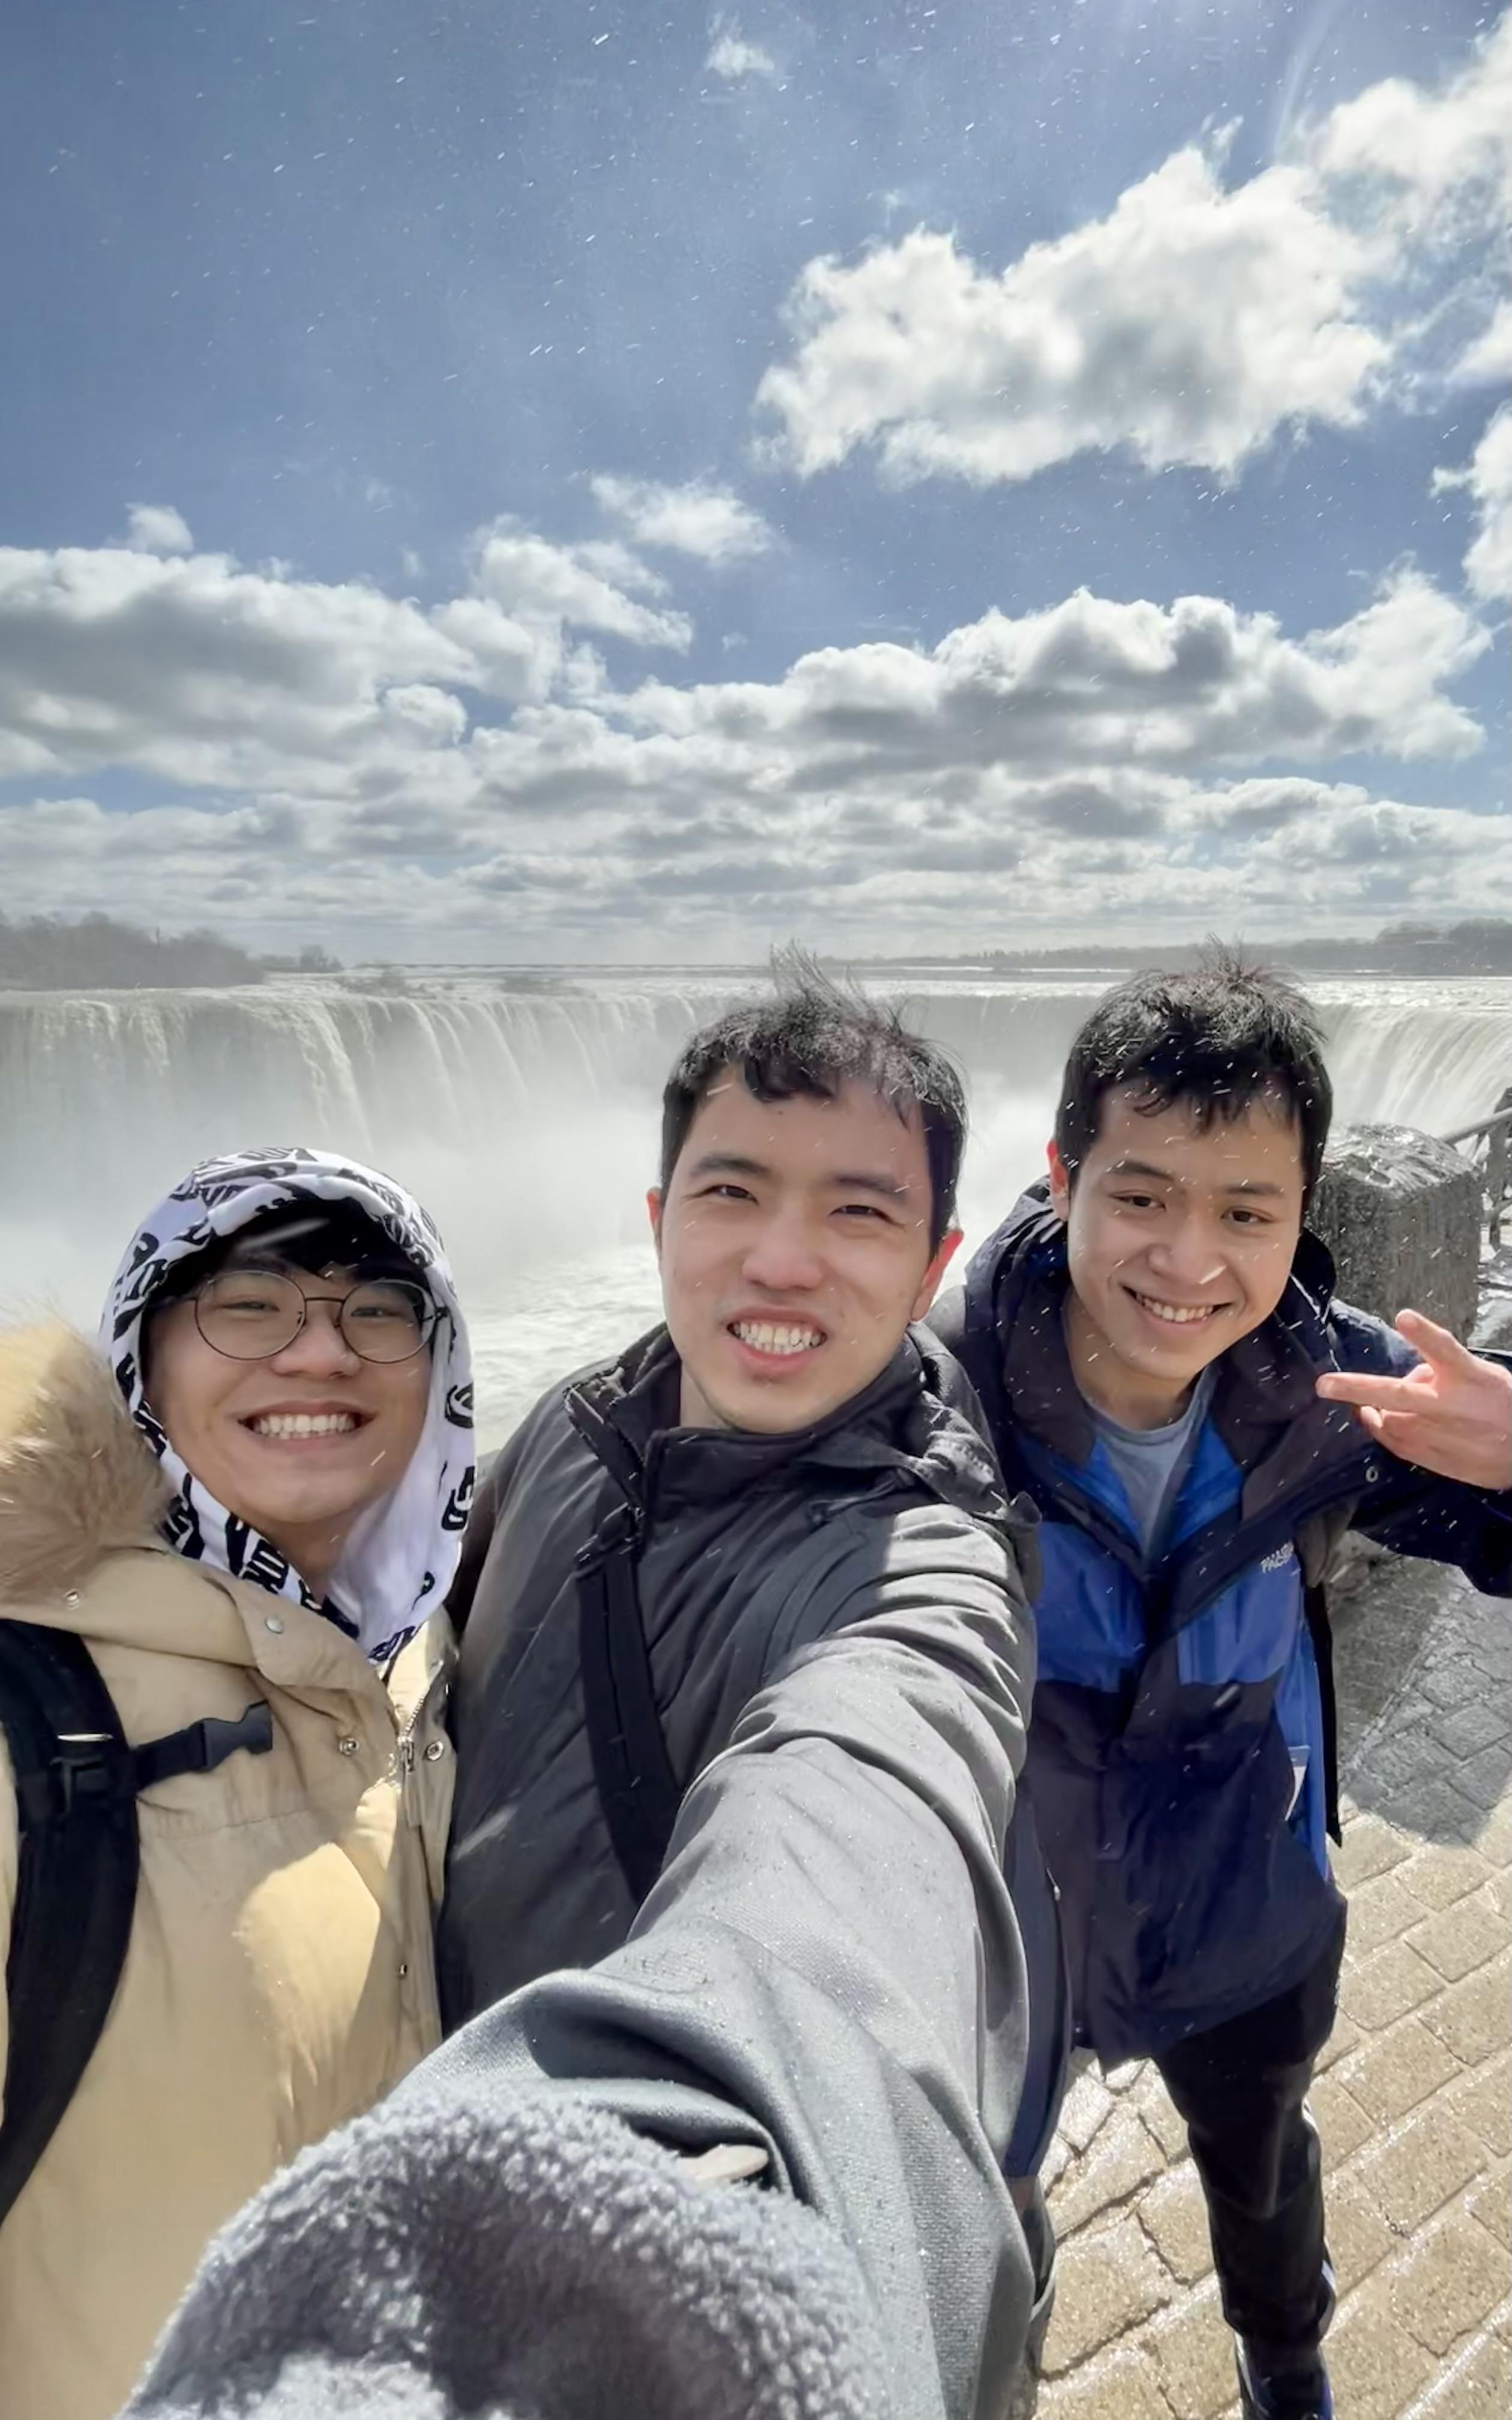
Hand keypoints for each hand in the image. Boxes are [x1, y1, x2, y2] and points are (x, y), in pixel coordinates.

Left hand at [1316, 1309, 1511, 1490]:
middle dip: (1357, 1388)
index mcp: (1467, 1376)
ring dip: (1373, 1409)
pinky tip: (1375, 1419)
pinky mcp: (1433, 1457)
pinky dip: (1381, 1429)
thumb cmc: (1501, 1404)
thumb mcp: (1482, 1374)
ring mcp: (1439, 1434)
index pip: (1444, 1349)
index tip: (1403, 1317)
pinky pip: (1394, 1442)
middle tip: (1325, 1385)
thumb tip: (1412, 1376)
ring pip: (1388, 1419)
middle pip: (1397, 1393)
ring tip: (1368, 1404)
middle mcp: (1450, 1405)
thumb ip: (1444, 1368)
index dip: (1423, 1333)